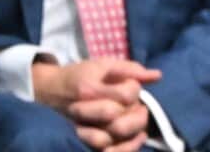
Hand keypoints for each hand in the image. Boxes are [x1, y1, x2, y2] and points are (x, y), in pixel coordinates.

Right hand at [32, 59, 160, 150]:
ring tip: (138, 121)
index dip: (135, 89)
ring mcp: (82, 131)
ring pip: (112, 139)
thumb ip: (131, 69)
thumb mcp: (104, 65)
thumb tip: (157, 76)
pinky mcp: (85, 142)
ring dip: (133, 130)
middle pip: (119, 121)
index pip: (125, 95)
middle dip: (136, 113)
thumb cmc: (82, 75)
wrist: (52, 91)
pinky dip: (127, 148)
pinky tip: (138, 137)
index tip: (131, 85)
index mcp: (88, 91)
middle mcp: (83, 114)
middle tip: (138, 106)